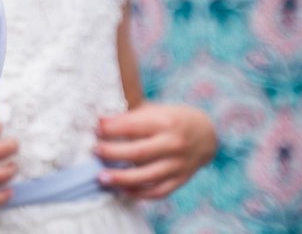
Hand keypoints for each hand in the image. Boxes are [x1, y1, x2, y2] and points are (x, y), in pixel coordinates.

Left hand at [95, 104, 216, 199]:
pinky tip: (123, 190)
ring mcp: (178, 164)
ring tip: (102, 177)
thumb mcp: (155, 109)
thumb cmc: (172, 118)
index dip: (111, 128)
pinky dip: (139, 193)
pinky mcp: (181, 179)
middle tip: (95, 151)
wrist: (206, 134)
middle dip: (112, 153)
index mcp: (166, 122)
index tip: (96, 128)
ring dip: (122, 178)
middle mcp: (174, 144)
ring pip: (147, 175)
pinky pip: (159, 191)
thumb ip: (132, 115)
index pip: (133, 126)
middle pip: (138, 152)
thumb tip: (100, 120)